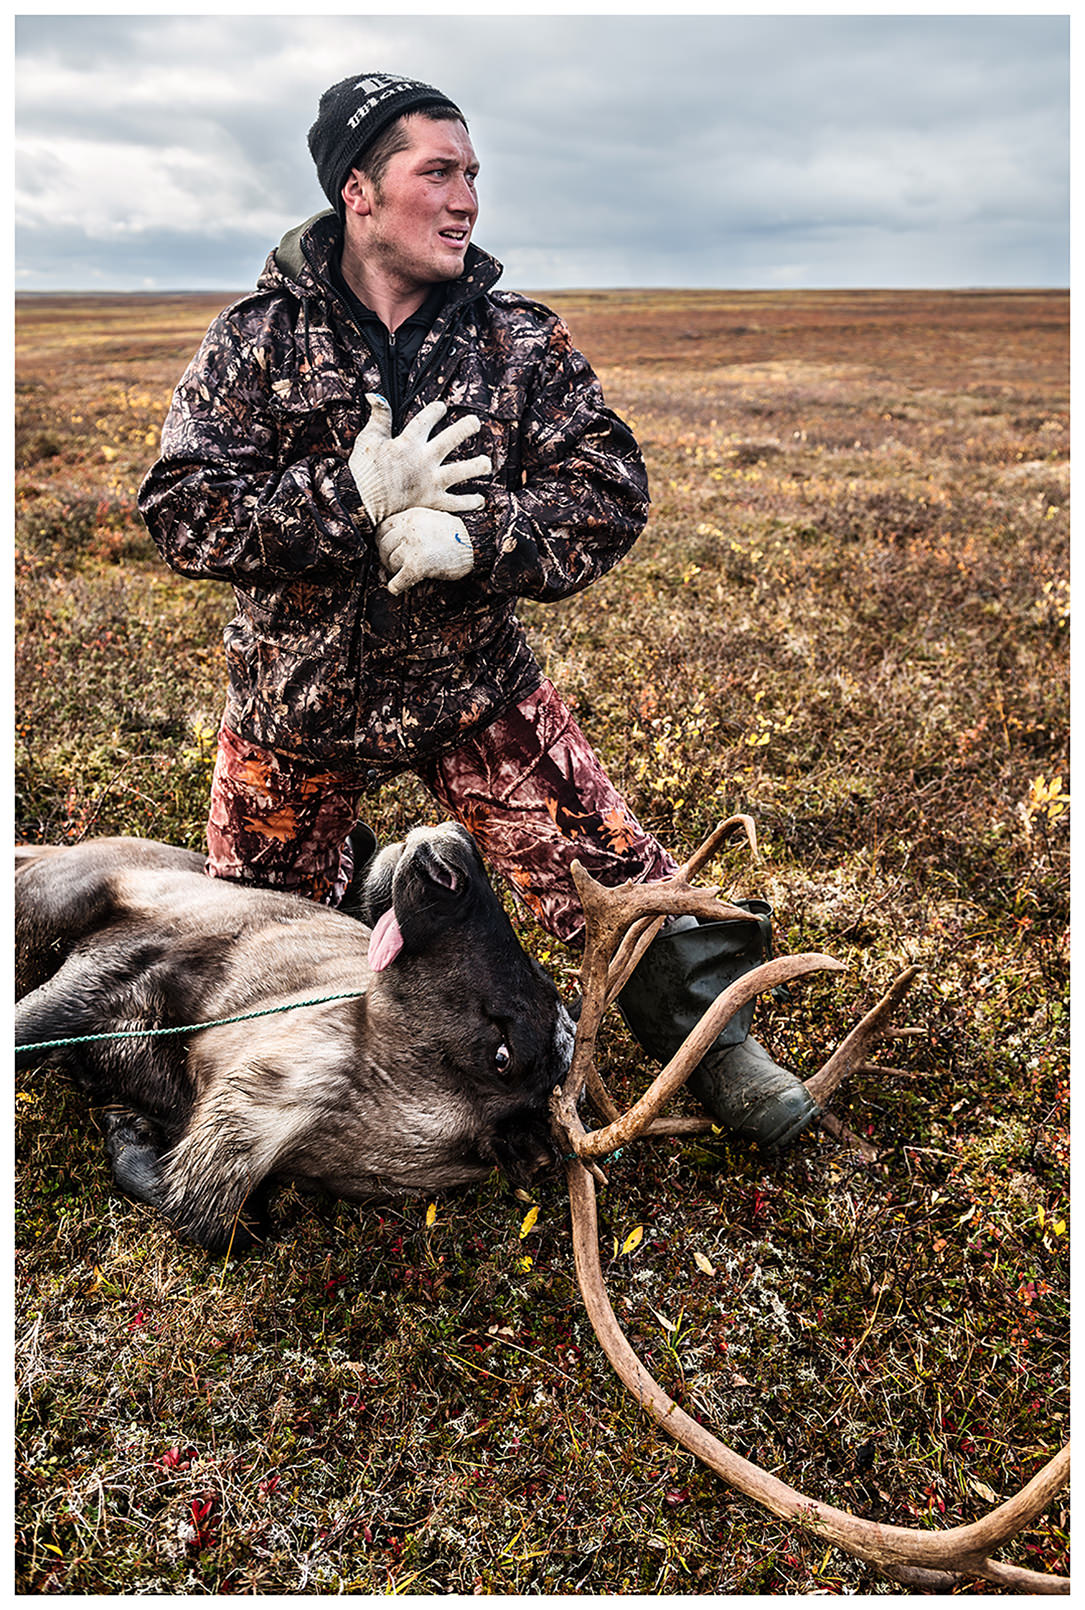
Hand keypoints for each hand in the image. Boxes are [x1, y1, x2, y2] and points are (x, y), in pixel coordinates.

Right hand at [349, 393, 490, 524]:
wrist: (360, 504)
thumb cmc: (363, 471)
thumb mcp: (368, 439)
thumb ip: (379, 417)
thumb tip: (375, 394)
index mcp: (407, 442)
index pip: (425, 420)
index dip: (434, 411)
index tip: (441, 407)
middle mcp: (423, 460)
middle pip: (450, 440)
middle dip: (464, 429)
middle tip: (475, 422)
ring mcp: (430, 482)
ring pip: (460, 471)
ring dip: (476, 466)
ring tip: (487, 463)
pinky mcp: (432, 503)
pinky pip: (455, 504)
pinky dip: (469, 503)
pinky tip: (480, 500)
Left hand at [376, 508, 474, 595]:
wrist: (476, 544)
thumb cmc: (457, 537)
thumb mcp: (431, 522)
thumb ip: (410, 531)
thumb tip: (385, 550)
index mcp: (411, 516)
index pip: (383, 528)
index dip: (383, 542)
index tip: (388, 550)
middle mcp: (409, 529)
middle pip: (383, 546)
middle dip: (386, 558)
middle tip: (394, 566)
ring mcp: (413, 547)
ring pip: (390, 562)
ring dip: (393, 572)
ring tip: (404, 574)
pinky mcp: (418, 565)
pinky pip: (398, 580)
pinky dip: (395, 587)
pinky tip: (397, 588)